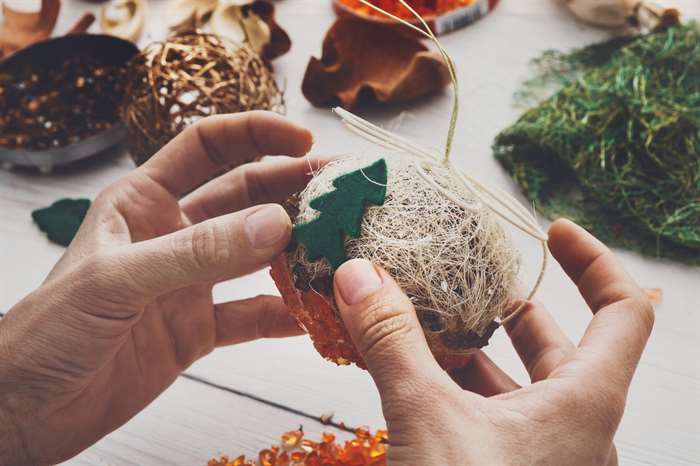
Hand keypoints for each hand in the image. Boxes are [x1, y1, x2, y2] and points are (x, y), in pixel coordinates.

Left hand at [0, 112, 314, 464]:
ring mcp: (189, 283)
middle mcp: (172, 235)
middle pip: (244, 197)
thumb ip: (199, 251)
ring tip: (341, 246)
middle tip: (342, 189)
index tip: (303, 136)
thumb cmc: (48, 332)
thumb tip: (278, 224)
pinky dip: (284, 314)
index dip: (255, 134)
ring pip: (256, 255)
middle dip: (292, 188)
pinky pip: (252, 314)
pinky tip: (315, 316)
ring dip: (297, 249)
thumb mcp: (119, 280)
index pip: (205, 147)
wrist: (28, 411)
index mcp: (143, 201)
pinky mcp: (198, 329)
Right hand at [333, 219, 653, 465]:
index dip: (594, 262)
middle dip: (511, 308)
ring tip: (425, 322)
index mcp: (584, 406)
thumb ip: (393, 343)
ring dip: (472, 351)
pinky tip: (412, 376)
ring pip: (516, 386)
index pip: (625, 313)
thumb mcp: (426, 421)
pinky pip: (489, 419)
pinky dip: (455, 389)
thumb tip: (360, 274)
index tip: (553, 230)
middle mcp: (574, 431)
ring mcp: (540, 459)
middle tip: (468, 281)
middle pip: (559, 346)